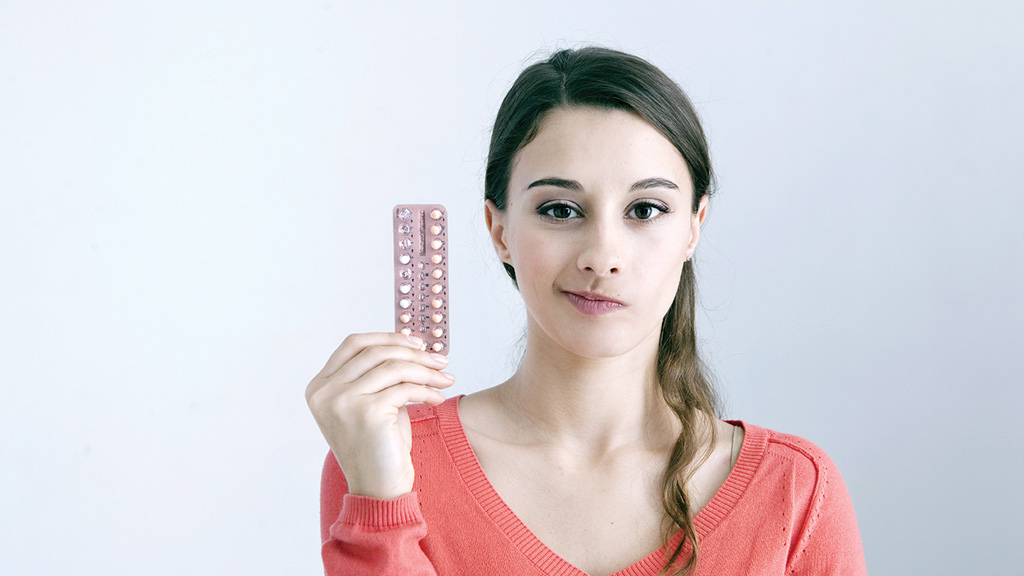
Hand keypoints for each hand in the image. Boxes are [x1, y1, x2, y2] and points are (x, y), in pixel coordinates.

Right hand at [305, 332, 454, 498]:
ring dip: (426, 371)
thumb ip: (379, 374)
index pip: (354, 344)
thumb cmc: (379, 446)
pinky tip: (438, 398)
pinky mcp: (367, 412)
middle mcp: (325, 392)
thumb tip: (410, 342)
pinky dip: (427, 390)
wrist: (379, 489)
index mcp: (319, 386)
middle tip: (440, 361)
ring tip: (445, 379)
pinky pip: (405, 388)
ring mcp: (342, 401)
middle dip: (414, 353)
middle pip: (376, 352)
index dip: (387, 338)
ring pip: (393, 367)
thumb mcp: (372, 402)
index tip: (416, 343)